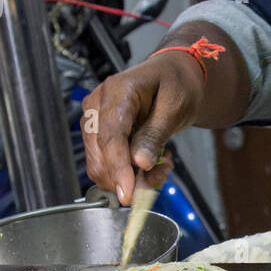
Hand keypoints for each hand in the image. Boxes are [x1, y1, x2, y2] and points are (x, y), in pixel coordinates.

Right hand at [81, 52, 203, 205]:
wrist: (172, 76)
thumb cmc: (176, 85)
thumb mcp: (175, 107)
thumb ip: (155, 135)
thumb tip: (138, 163)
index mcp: (117, 91)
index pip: (110, 137)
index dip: (118, 168)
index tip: (128, 194)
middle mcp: (98, 105)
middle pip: (100, 155)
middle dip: (128, 177)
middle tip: (161, 175)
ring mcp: (94, 120)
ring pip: (100, 165)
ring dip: (130, 177)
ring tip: (160, 166)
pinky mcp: (98, 134)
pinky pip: (106, 164)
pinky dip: (127, 173)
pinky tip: (150, 163)